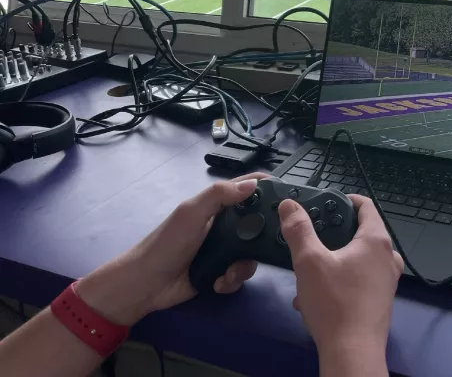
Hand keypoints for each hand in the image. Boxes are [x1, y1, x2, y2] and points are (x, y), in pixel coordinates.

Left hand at [74, 174, 267, 325]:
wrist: (146, 285)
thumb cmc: (166, 243)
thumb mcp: (191, 213)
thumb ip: (219, 195)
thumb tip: (254, 184)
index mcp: (217, 206)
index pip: (247, 189)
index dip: (267, 187)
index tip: (288, 196)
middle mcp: (224, 226)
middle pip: (258, 224)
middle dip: (262, 238)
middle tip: (268, 246)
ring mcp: (223, 250)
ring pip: (252, 254)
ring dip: (243, 266)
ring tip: (229, 273)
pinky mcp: (221, 272)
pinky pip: (240, 275)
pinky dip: (232, 281)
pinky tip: (219, 283)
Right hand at [279, 195, 402, 367]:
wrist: (352, 353)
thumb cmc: (335, 304)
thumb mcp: (309, 261)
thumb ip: (298, 230)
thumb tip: (290, 206)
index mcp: (376, 241)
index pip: (366, 206)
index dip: (346, 199)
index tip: (328, 201)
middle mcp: (388, 257)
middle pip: (361, 233)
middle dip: (333, 234)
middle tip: (312, 237)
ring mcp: (386, 280)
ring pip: (356, 259)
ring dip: (332, 262)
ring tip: (308, 274)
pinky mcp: (380, 300)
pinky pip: (358, 280)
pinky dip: (338, 282)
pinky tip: (314, 298)